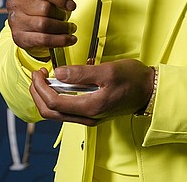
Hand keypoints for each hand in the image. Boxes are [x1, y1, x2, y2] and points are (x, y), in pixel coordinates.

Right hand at [6, 0, 85, 59]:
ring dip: (62, 28)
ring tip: (70, 28)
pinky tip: (69, 39)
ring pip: (43, 25)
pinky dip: (60, 40)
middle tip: (68, 17)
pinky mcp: (20, 37)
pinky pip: (43, 40)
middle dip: (60, 14)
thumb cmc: (44, 1)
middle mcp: (16, 4)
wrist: (31, 22)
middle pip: (44, 8)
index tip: (71, 5)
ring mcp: (16, 21)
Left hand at [30, 60, 154, 125]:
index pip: (54, 102)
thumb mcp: (107, 70)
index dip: (41, 87)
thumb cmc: (133, 79)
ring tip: (44, 79)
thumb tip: (58, 73)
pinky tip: (60, 84)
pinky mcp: (93, 113)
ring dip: (46, 97)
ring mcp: (90, 117)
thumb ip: (81, 73)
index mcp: (90, 107)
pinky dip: (58, 98)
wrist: (150, 90)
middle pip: (50, 113)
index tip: (38, 72)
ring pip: (57, 113)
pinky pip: (67, 110)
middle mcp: (88, 116)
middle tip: (36, 76)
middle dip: (38, 94)